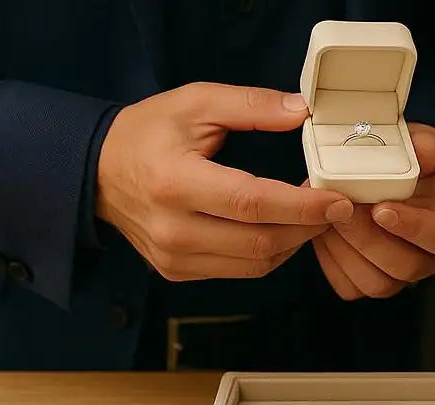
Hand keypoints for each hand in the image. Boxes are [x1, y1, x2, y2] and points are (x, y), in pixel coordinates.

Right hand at [97, 82, 353, 280]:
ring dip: (294, 243)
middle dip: (308, 227)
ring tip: (312, 216)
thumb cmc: (148, 132)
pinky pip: (239, 271)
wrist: (96, 172)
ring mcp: (174, 257)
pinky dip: (269, 254)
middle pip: (261, 241)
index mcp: (175, 182)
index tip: (338, 200)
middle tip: (336, 207)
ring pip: (256, 264)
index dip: (302, 205)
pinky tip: (282, 229)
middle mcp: (173, 228)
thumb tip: (302, 112)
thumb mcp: (196, 102)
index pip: (252, 202)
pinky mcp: (177, 271)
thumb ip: (251, 104)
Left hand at [312, 123, 434, 298]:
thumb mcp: (426, 144)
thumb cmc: (414, 161)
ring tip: (327, 219)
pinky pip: (351, 287)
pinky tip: (323, 232)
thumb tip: (422, 153)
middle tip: (342, 210)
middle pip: (407, 267)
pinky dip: (332, 262)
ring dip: (346, 252)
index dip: (412, 227)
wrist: (391, 176)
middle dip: (368, 239)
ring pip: (378, 284)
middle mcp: (433, 256)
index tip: (380, 209)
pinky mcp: (374, 281)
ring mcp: (403, 275)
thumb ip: (427, 148)